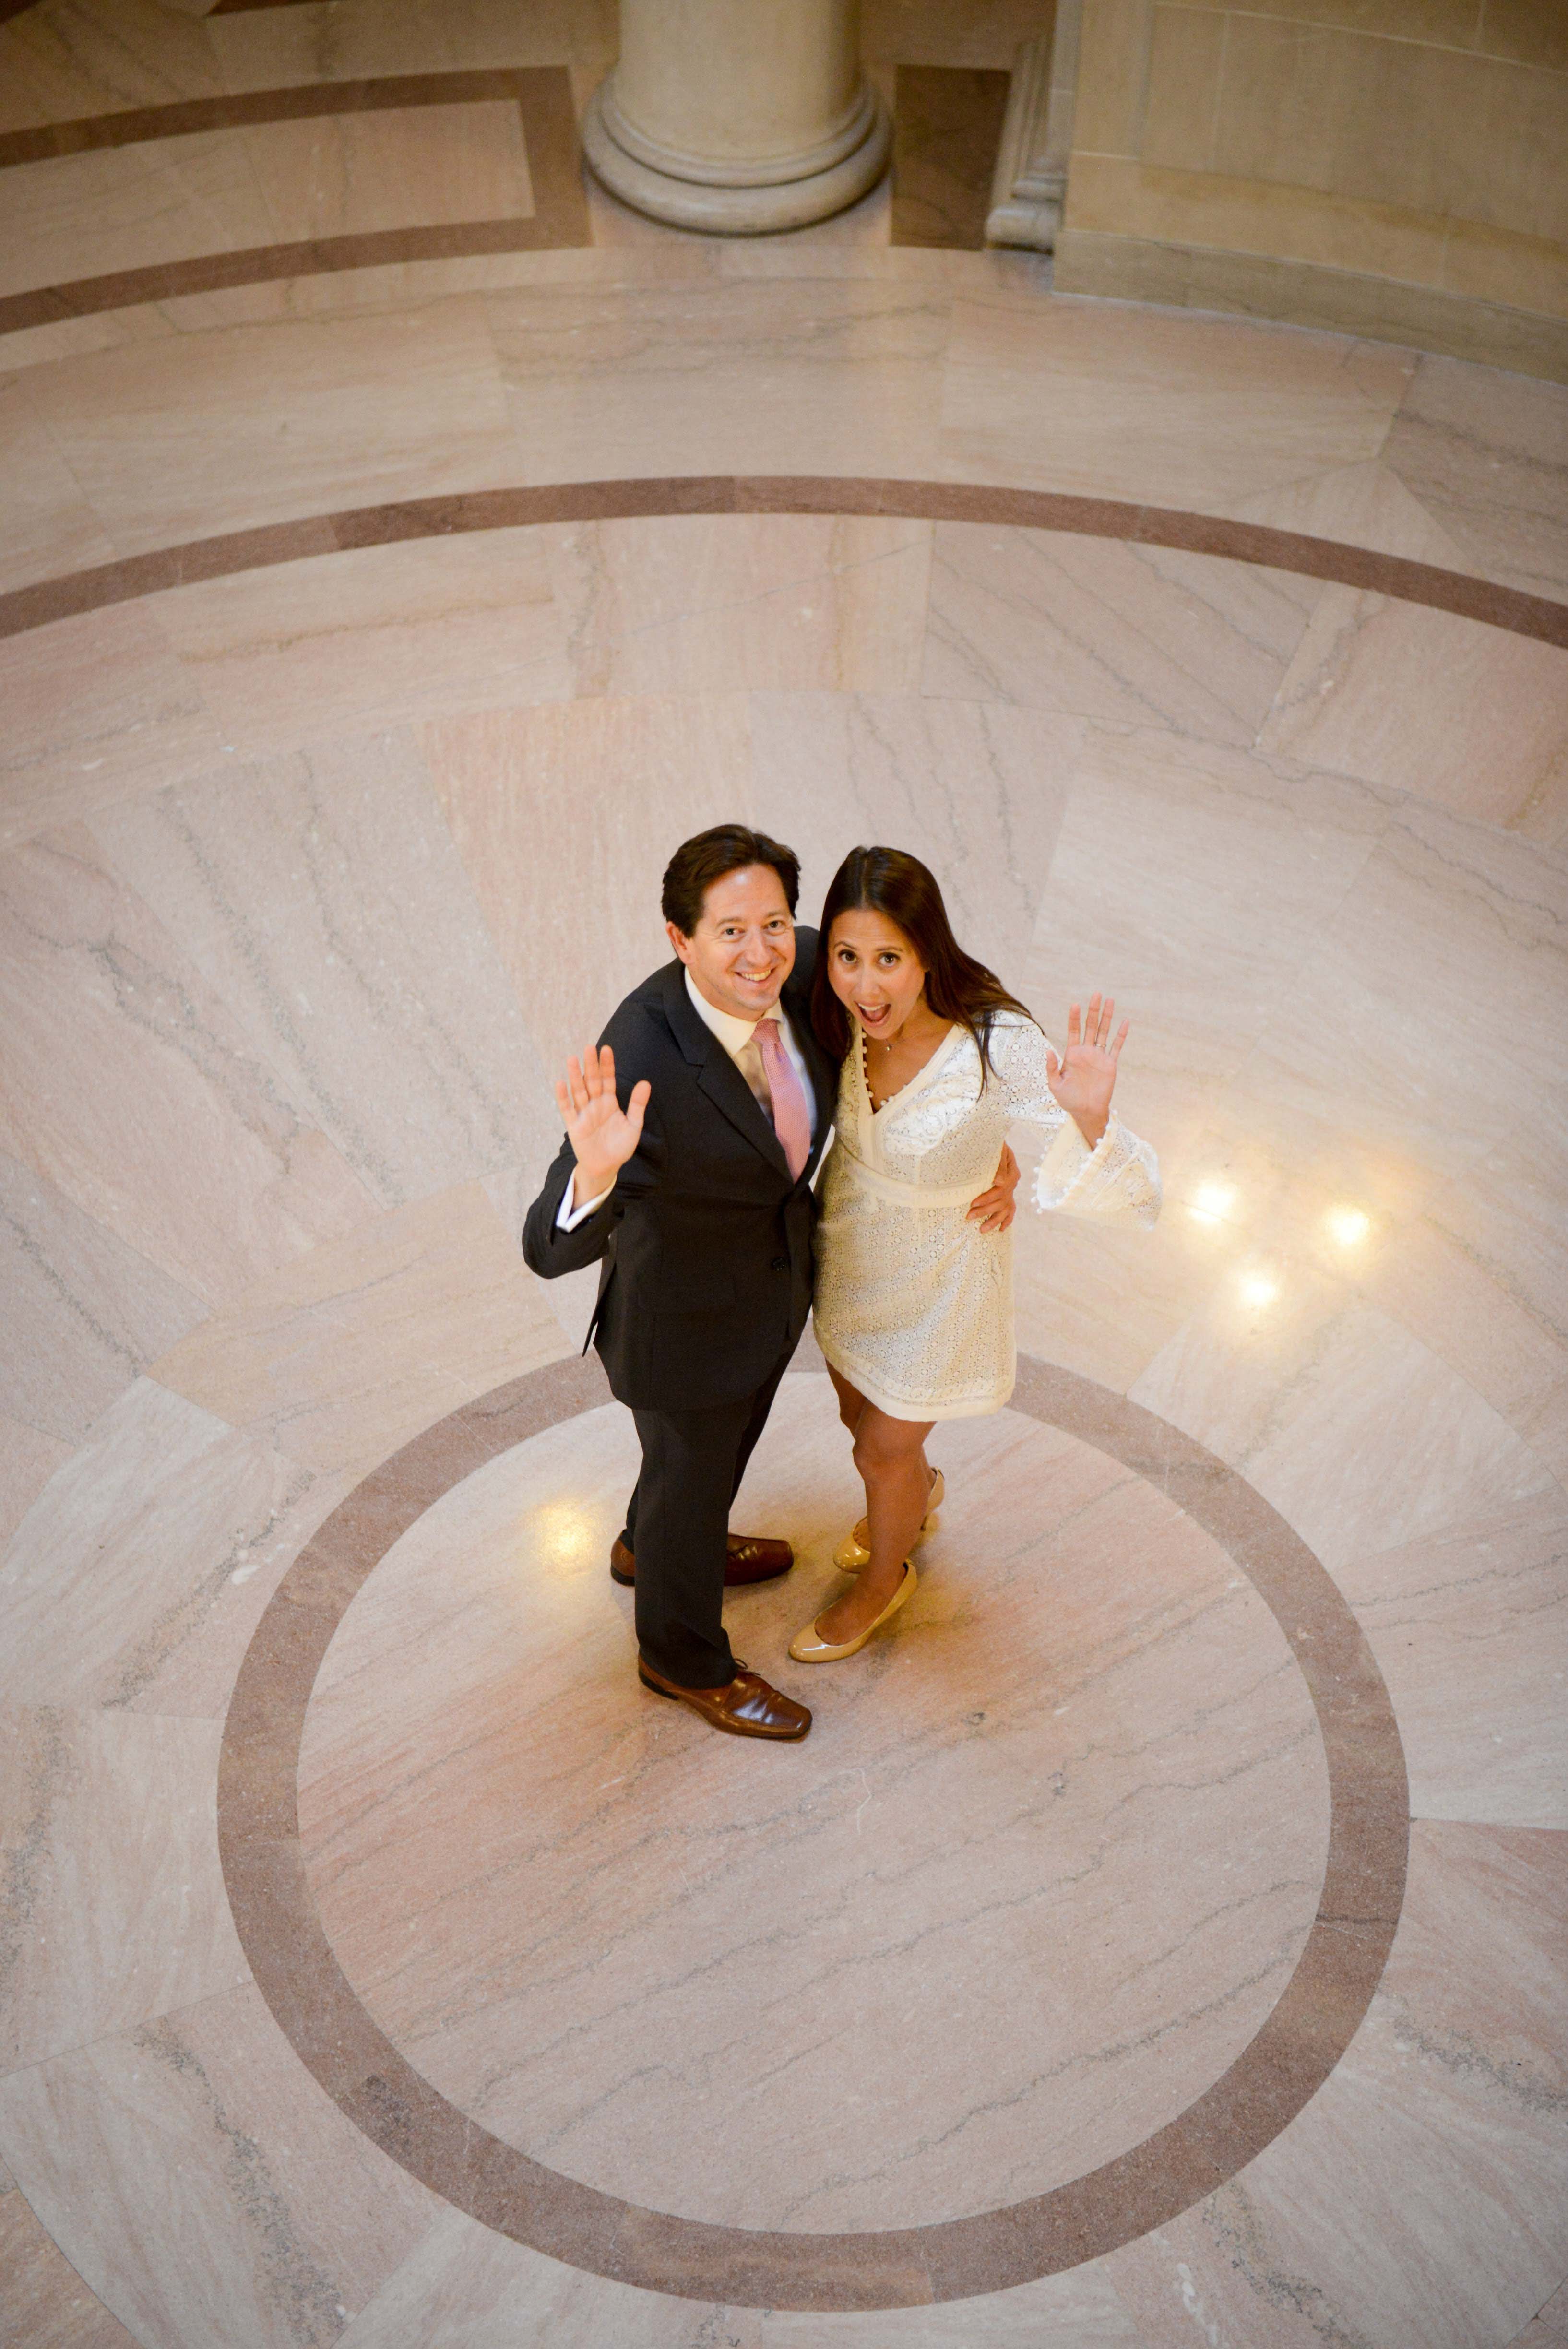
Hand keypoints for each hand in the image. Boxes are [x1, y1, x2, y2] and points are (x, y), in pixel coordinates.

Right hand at [554, 1044, 649, 1204]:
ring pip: (579, 1091)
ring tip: (573, 1059)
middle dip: (591, 1065)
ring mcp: (583, 1113)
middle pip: (592, 1081)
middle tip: (589, 1047)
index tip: (606, 1049)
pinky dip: (563, 1097)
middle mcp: (595, 1104)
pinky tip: (561, 1083)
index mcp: (609, 1102)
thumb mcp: (633, 1125)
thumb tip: (646, 1082)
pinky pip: (567, 1109)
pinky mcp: (574, 1125)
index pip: (608, 1079)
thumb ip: (637, 1104)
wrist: (606, 1167)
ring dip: (575, 1076)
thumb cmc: (620, 1146)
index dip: (607, 1065)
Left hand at [967, 1141, 1020, 1233]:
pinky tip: (1000, 1230)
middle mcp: (1013, 1182)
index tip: (972, 1203)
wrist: (993, 1141)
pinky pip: (1011, 1209)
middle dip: (985, 1210)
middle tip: (969, 1217)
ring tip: (981, 1230)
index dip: (987, 1198)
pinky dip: (1007, 1220)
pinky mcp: (1008, 1194)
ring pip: (1005, 1208)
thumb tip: (999, 1182)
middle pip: (1001, 1201)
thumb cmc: (991, 1144)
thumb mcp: (997, 1149)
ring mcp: (1011, 1189)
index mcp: (1012, 1172)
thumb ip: (999, 1165)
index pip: (1001, 1189)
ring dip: (994, 1220)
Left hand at [1046, 994, 1127, 1147]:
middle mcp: (1086, 1051)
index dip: (1074, 1018)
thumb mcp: (1055, 1085)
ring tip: (1110, 1000)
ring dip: (1107, 1017)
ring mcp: (1099, 1056)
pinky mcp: (1110, 1064)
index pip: (1073, 1030)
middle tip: (1096, 994)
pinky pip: (1116, 1047)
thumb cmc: (1068, 1099)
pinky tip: (1125, 1022)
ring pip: (1103, 1032)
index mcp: (1072, 1054)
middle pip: (1090, 1026)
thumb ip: (1051, 1068)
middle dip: (1093, 1010)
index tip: (1075, 1005)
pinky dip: (1121, 1035)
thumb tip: (1048, 1051)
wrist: (1086, 1111)